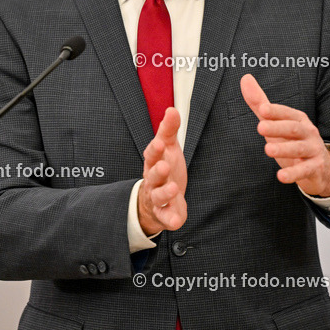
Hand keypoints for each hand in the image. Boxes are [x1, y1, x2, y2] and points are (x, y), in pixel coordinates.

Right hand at [137, 107, 187, 234]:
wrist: (157, 199)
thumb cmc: (164, 169)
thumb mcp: (168, 148)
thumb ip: (169, 130)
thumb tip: (171, 110)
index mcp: (154, 162)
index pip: (152, 154)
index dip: (155, 150)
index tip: (160, 143)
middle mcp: (153, 180)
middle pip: (153, 175)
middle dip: (157, 171)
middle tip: (164, 166)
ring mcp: (158, 197)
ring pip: (158, 196)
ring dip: (164, 193)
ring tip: (173, 189)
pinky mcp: (165, 213)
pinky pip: (166, 217)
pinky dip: (171, 219)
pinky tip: (177, 220)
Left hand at [240, 74, 329, 196]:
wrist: (321, 168)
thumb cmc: (293, 141)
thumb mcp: (276, 122)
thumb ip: (260, 103)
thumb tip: (245, 78)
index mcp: (298, 119)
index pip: (286, 113)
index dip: (275, 111)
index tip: (262, 109)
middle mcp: (308, 132)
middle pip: (293, 128)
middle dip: (277, 127)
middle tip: (260, 127)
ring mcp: (313, 150)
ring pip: (299, 149)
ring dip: (284, 149)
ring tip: (267, 150)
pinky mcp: (316, 168)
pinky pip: (304, 171)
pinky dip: (293, 174)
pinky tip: (281, 176)